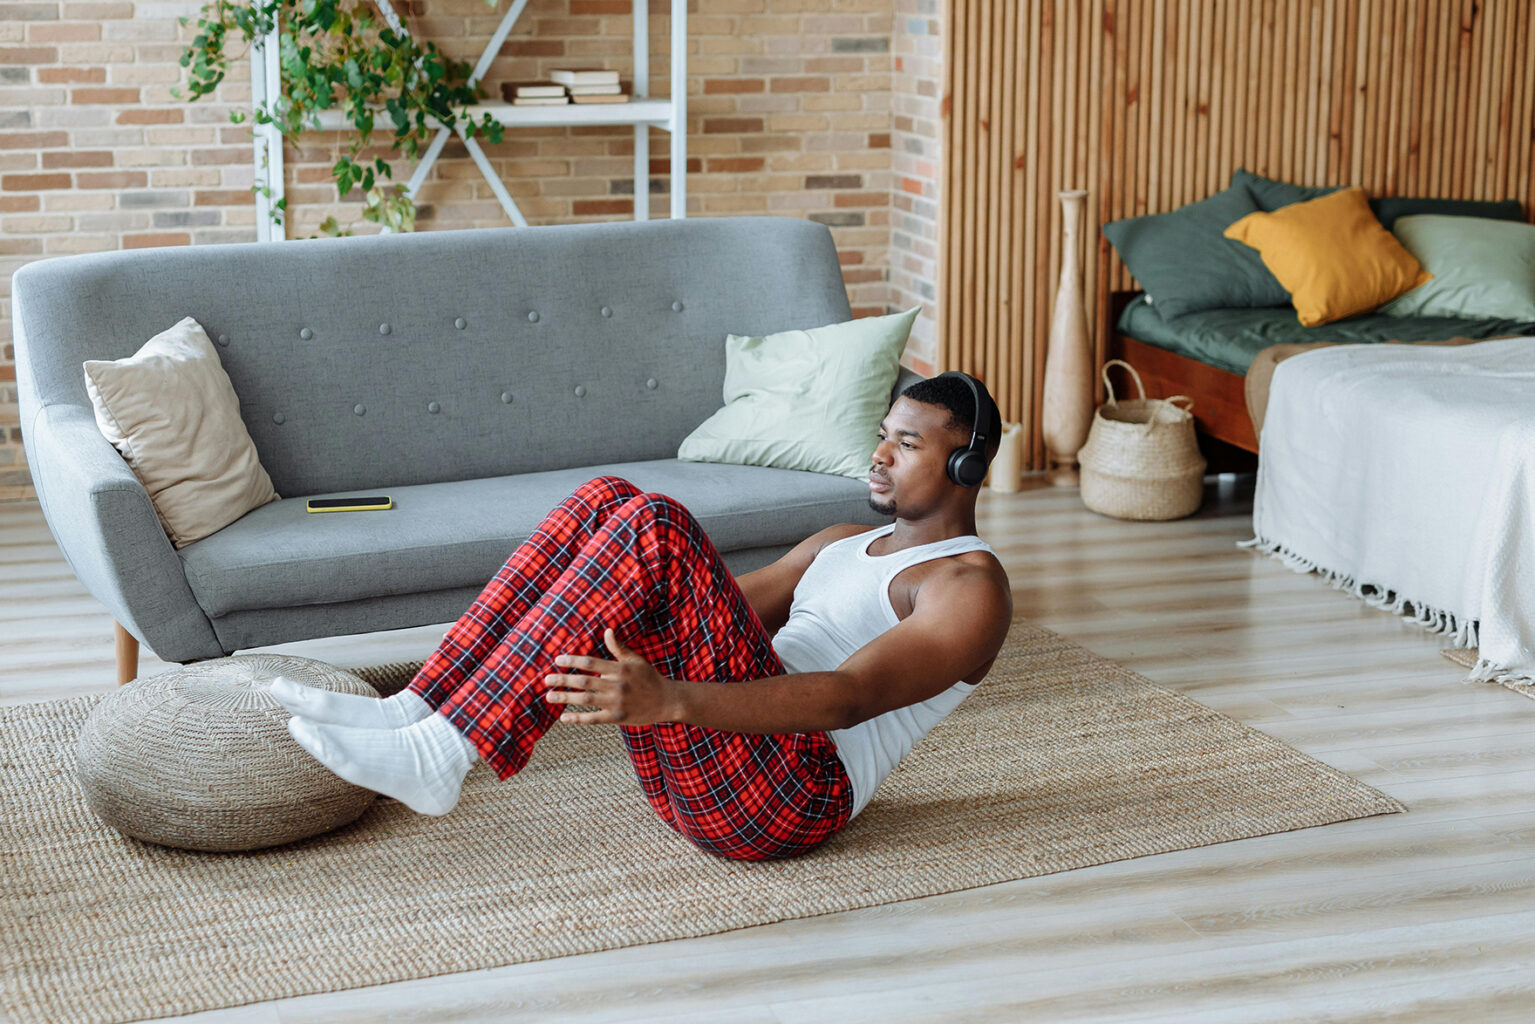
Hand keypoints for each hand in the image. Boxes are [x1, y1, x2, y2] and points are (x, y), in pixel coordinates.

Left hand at [544, 628, 675, 725]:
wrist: (667, 701)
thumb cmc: (649, 678)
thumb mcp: (635, 660)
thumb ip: (618, 647)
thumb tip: (607, 630)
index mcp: (620, 669)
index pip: (591, 662)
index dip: (572, 660)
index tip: (558, 660)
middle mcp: (617, 685)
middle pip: (584, 681)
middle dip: (563, 679)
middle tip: (546, 679)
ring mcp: (617, 703)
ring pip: (585, 700)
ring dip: (565, 698)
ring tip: (549, 696)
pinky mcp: (617, 718)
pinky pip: (593, 719)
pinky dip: (577, 718)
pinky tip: (563, 717)